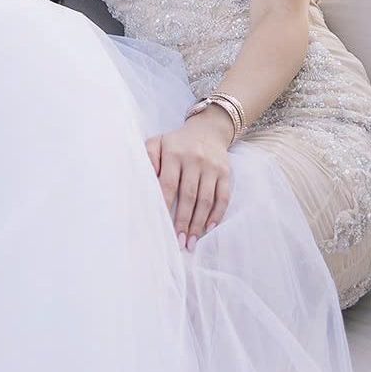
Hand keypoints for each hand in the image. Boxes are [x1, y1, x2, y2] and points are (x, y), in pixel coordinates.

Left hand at [145, 110, 234, 250]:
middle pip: (189, 195)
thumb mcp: (158, 143)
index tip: (161, 225)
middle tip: (179, 242)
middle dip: (184, 221)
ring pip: (206, 199)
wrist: (207, 130)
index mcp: (174, 153)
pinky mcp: (225, 172)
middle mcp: (194, 159)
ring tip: (192, 241)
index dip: (165, 206)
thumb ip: (148, 158)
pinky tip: (209, 228)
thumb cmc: (176, 142)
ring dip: (199, 223)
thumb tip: (145, 181)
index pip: (168, 184)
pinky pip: (223, 197)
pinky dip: (217, 214)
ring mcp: (212, 166)